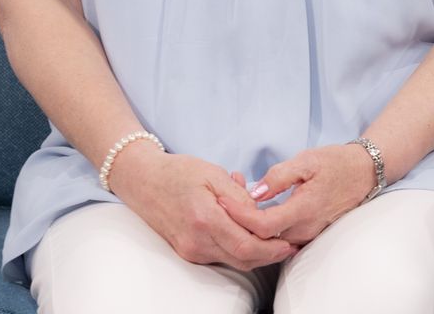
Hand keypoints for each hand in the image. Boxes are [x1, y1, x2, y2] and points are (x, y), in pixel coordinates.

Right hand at [108, 144, 299, 271]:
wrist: (143, 181)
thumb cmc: (178, 172)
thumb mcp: (212, 172)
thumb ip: (238, 195)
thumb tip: (260, 213)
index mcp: (205, 219)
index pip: (246, 246)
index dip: (271, 248)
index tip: (289, 241)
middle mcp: (197, 242)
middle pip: (242, 259)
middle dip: (269, 254)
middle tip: (290, 245)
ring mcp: (191, 250)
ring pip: (232, 261)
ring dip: (256, 254)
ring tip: (275, 240)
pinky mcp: (188, 252)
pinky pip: (220, 257)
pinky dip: (238, 248)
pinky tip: (248, 233)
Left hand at [218, 144, 376, 247]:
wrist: (363, 172)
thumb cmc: (334, 162)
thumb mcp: (306, 160)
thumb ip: (279, 176)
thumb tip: (254, 192)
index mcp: (303, 209)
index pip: (262, 226)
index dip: (239, 215)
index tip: (222, 200)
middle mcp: (305, 228)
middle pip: (262, 239)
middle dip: (239, 223)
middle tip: (222, 201)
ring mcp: (308, 234)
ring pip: (270, 241)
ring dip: (250, 226)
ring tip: (233, 204)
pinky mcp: (309, 233)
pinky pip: (280, 237)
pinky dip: (264, 227)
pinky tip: (254, 210)